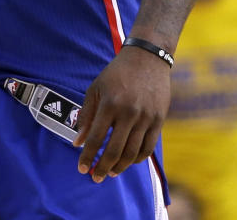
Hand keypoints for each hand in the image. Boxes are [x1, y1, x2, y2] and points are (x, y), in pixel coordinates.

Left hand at [72, 45, 170, 181]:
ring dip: (120, 167)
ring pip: (132, 152)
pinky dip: (137, 158)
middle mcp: (129, 113)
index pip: (96, 137)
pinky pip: (148, 147)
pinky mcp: (159, 120)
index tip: (81, 168)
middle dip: (103, 167)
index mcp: (110, 104)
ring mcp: (146, 117)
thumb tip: (77, 141)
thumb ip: (86, 115)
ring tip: (110, 172)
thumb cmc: (116, 74)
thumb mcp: (95, 89)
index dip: (88, 155)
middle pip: (114, 149)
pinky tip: (127, 162)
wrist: (147, 59)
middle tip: (95, 177)